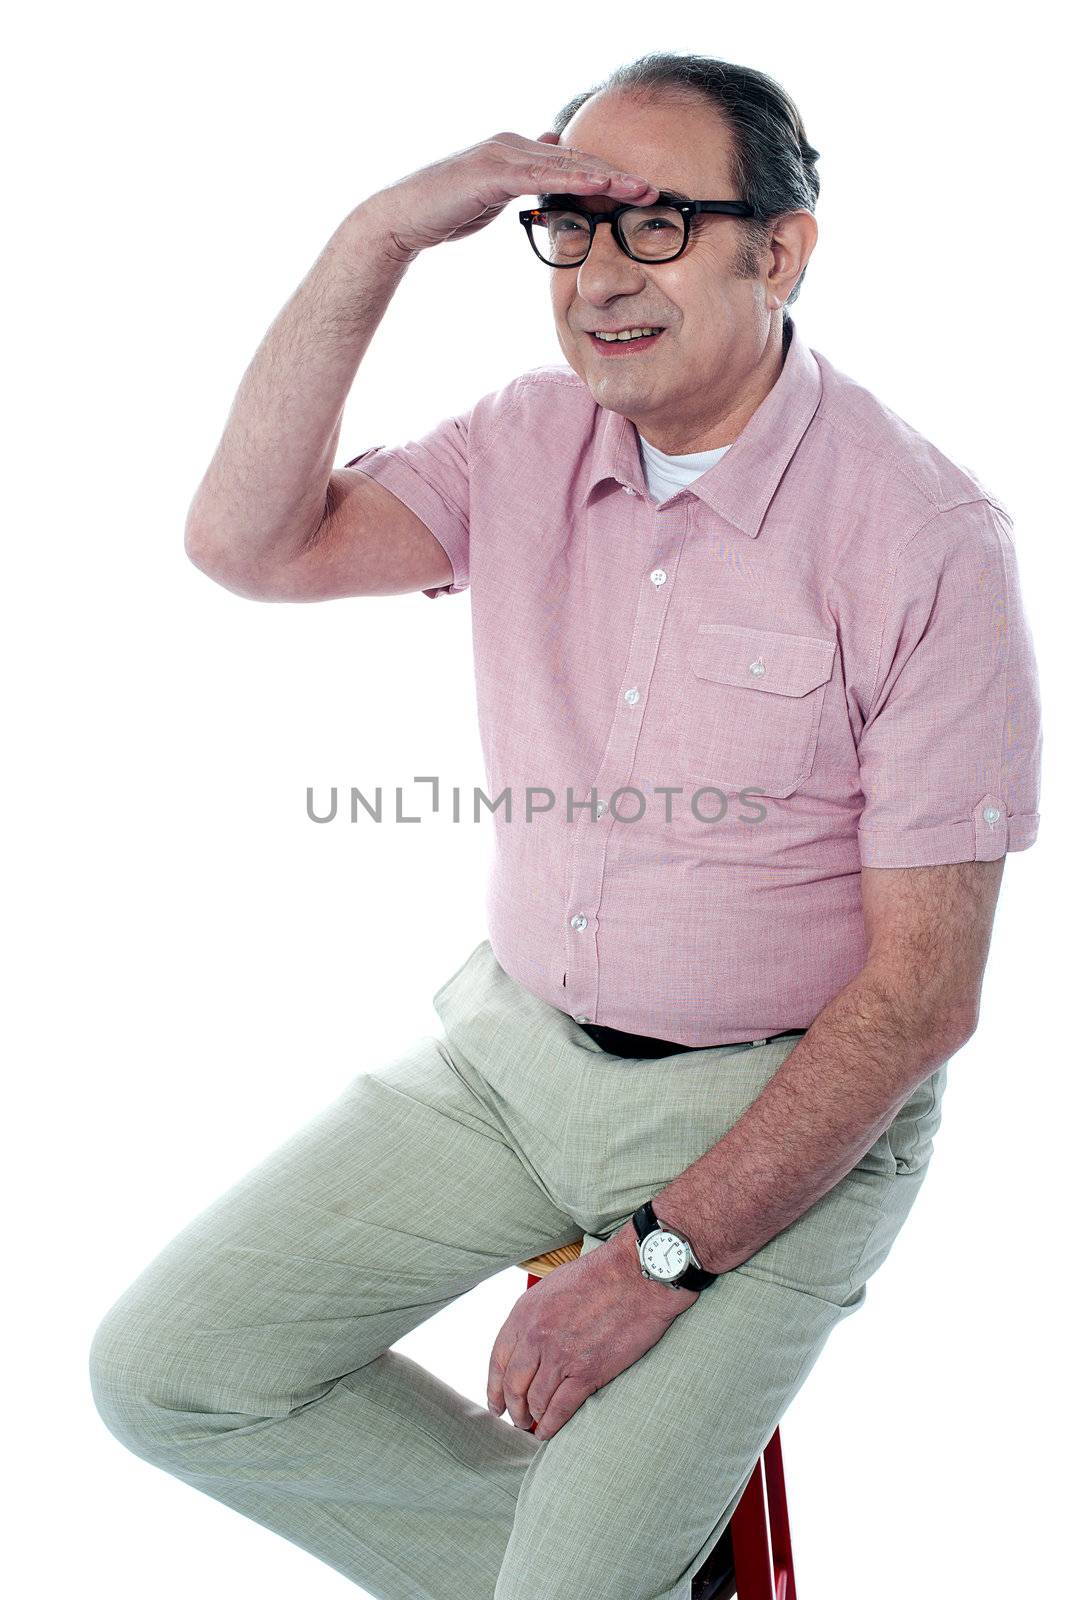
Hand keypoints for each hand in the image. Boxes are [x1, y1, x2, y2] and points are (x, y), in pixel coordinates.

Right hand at [362, 129, 658, 261]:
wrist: (403, 218)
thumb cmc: (446, 210)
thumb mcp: (494, 197)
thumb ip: (523, 185)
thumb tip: (550, 175)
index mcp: (518, 154)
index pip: (571, 165)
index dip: (608, 177)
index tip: (640, 192)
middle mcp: (514, 146)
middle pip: (576, 159)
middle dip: (618, 174)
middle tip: (655, 189)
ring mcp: (502, 154)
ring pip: (564, 164)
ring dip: (605, 176)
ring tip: (639, 189)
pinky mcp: (490, 171)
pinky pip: (539, 176)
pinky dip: (570, 181)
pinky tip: (597, 187)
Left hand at [486, 1223, 697, 1442]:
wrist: (638, 1275)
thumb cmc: (600, 1275)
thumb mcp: (553, 1286)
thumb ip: (535, 1315)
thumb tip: (527, 1341)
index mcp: (525, 1313)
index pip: (498, 1361)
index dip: (494, 1388)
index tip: (496, 1403)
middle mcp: (536, 1337)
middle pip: (513, 1386)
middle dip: (513, 1409)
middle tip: (517, 1420)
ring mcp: (561, 1357)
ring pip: (535, 1402)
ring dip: (532, 1420)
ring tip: (534, 1427)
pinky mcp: (587, 1373)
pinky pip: (560, 1409)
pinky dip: (551, 1426)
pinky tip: (548, 1432)